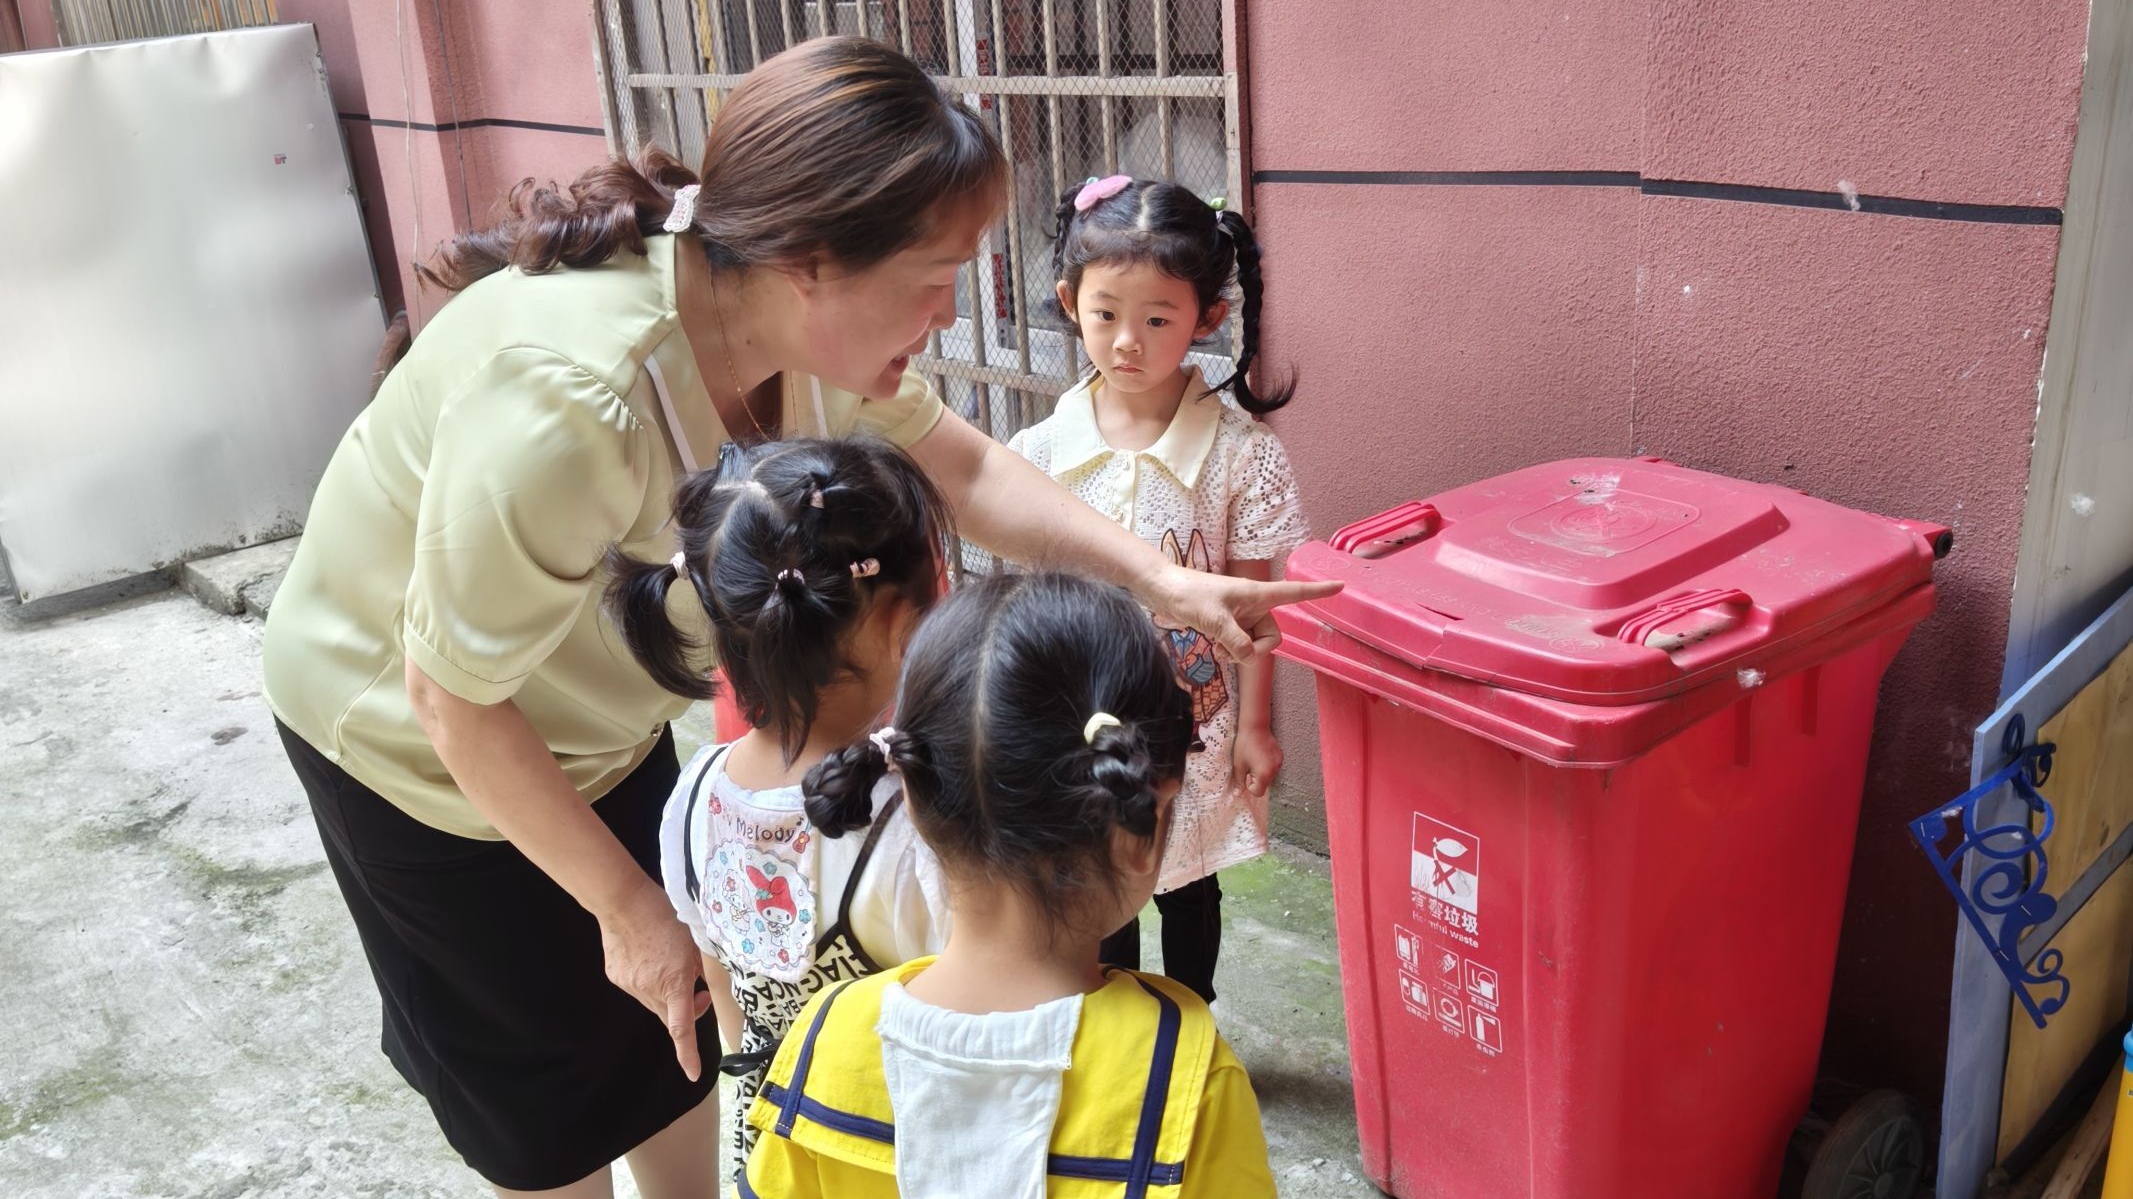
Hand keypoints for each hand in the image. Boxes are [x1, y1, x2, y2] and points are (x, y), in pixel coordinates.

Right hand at [599, 885, 714, 1080]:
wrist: (624, 902)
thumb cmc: (665, 916)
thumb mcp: (694, 942)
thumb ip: (699, 969)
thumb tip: (702, 987)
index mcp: (673, 983)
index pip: (681, 1027)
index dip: (687, 1053)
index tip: (692, 1072)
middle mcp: (650, 989)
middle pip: (669, 1013)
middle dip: (687, 1009)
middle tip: (700, 991)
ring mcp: (630, 985)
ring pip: (653, 1000)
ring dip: (666, 992)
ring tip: (669, 962)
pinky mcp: (616, 976)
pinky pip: (638, 987)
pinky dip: (648, 980)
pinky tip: (649, 956)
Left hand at [1146, 563, 1340, 661]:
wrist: (1161, 589)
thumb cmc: (1189, 594)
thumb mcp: (1214, 619)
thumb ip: (1236, 641)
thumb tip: (1250, 658)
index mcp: (1257, 594)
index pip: (1293, 593)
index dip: (1317, 592)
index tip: (1340, 585)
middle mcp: (1253, 605)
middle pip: (1273, 635)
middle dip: (1257, 650)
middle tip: (1233, 652)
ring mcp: (1241, 616)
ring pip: (1255, 644)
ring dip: (1241, 652)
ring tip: (1218, 649)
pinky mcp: (1228, 624)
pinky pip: (1241, 644)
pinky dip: (1232, 651)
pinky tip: (1214, 648)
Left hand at [1232, 724, 1283, 797]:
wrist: (1255, 726)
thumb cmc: (1244, 745)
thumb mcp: (1239, 765)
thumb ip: (1240, 782)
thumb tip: (1238, 794)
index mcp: (1264, 774)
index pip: (1258, 792)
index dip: (1249, 785)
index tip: (1246, 773)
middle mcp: (1274, 770)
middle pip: (1265, 785)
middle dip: (1256, 779)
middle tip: (1249, 765)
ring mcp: (1279, 763)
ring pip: (1269, 776)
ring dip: (1261, 772)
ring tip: (1255, 758)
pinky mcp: (1280, 757)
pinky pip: (1273, 768)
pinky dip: (1266, 765)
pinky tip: (1260, 754)